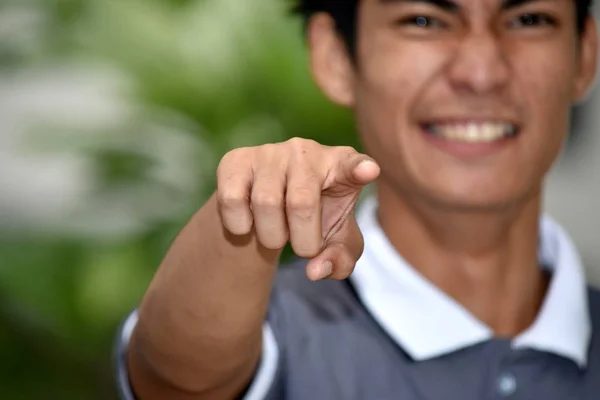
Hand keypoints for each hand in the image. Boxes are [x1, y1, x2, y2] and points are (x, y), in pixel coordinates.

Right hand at [216, 138, 379, 280]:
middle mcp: (306, 151)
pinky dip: (240, 225)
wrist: (267, 207)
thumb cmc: (314, 220)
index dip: (360, 168)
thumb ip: (341, 259)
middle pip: (301, 203)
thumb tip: (316, 269)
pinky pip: (232, 199)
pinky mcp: (236, 160)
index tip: (369, 171)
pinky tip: (249, 222)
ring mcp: (270, 152)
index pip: (353, 164)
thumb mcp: (336, 242)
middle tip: (302, 249)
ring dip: (270, 237)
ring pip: (265, 203)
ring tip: (275, 233)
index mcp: (341, 166)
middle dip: (302, 242)